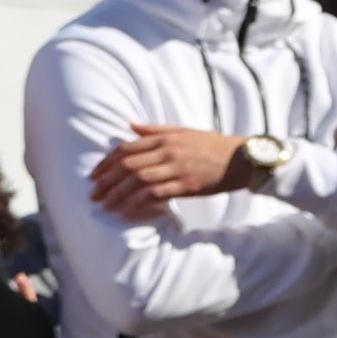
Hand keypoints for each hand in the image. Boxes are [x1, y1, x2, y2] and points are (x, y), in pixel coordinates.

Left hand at [86, 122, 255, 224]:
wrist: (243, 159)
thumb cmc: (212, 145)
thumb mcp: (184, 132)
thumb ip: (155, 130)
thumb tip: (129, 126)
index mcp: (165, 138)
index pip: (126, 149)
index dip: (106, 163)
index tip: (94, 176)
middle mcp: (168, 151)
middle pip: (128, 166)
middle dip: (106, 181)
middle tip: (93, 195)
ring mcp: (177, 168)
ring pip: (138, 181)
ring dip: (118, 194)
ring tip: (105, 205)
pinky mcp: (186, 185)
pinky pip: (156, 194)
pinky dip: (138, 203)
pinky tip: (126, 211)